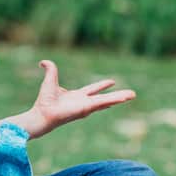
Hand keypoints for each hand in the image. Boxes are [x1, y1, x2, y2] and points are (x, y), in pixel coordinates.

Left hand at [21, 60, 135, 138]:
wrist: (42, 113)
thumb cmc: (45, 101)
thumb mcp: (50, 80)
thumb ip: (50, 69)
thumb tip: (42, 62)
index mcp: (77, 96)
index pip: (92, 90)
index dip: (102, 86)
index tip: (112, 81)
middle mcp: (84, 103)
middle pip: (104, 98)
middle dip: (117, 96)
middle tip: (131, 94)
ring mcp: (87, 107)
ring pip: (107, 101)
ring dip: (120, 98)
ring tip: (132, 95)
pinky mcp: (87, 108)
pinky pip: (102, 103)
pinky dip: (113, 100)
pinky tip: (123, 98)